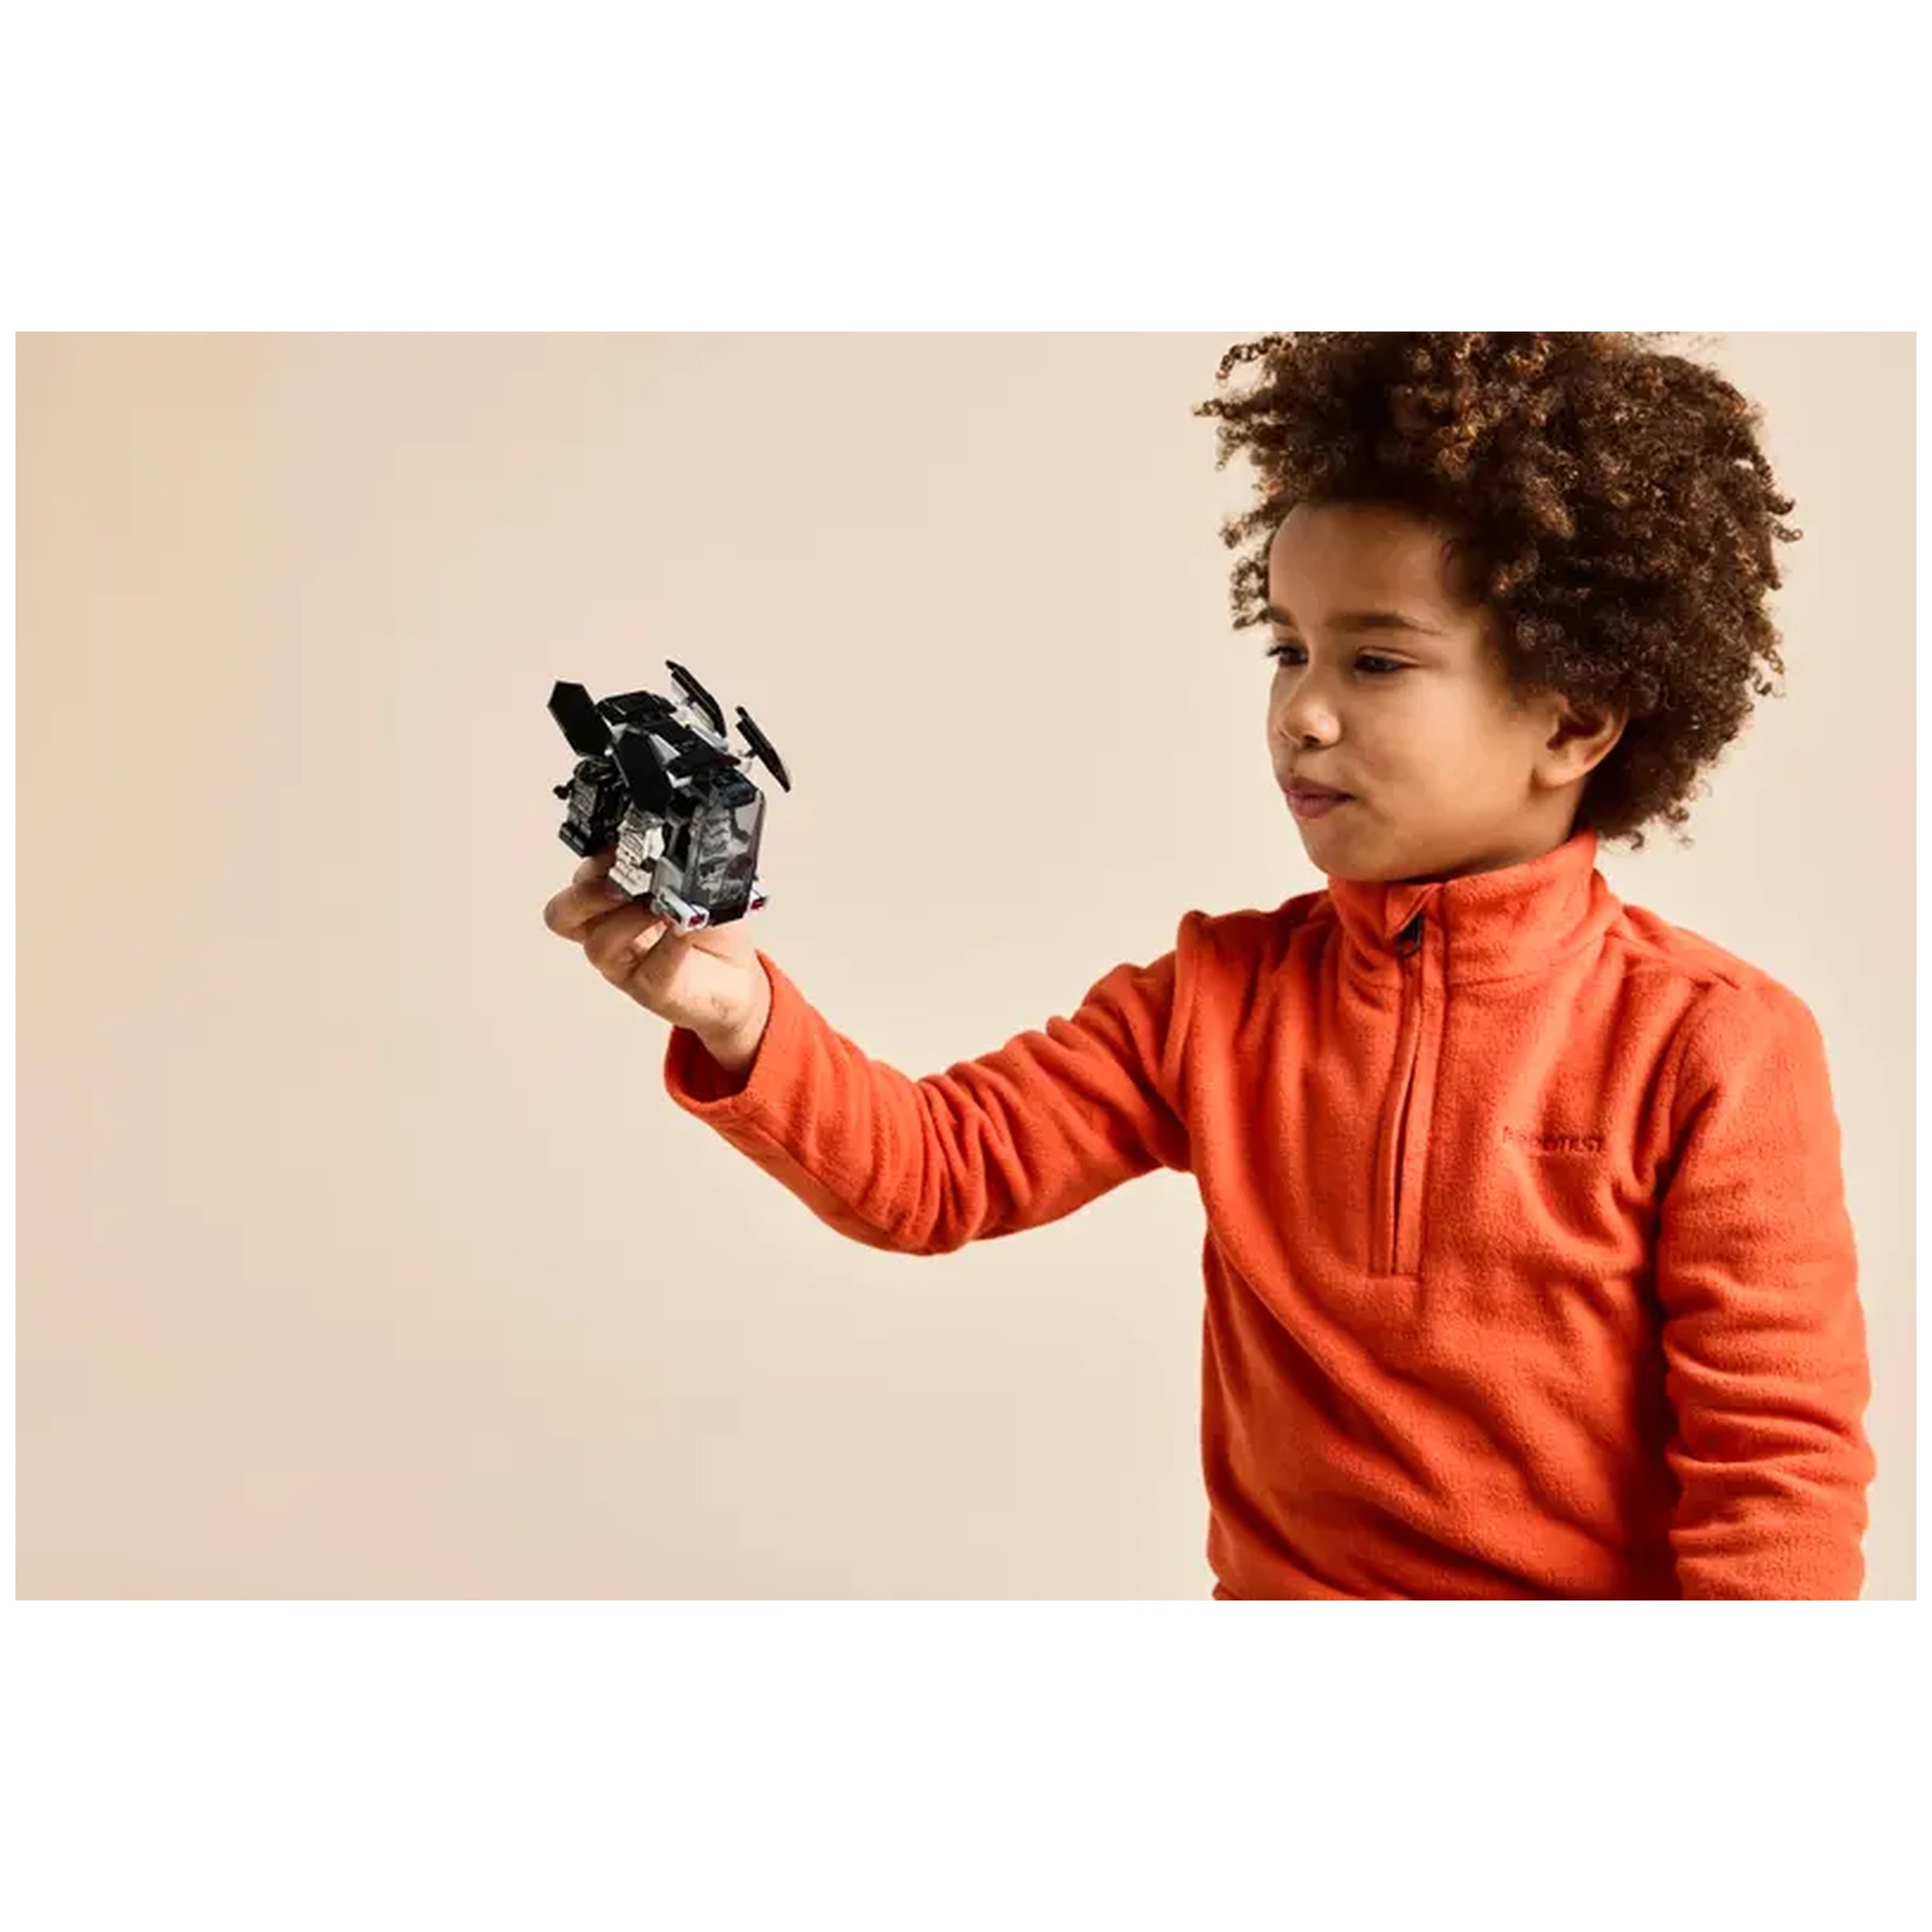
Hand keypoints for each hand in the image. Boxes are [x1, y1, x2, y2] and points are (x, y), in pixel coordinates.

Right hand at [542, 847, 770, 1060]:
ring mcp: (624, 963)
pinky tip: (686, 928)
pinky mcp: (650, 988)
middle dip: (589, 892)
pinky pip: (650, 969)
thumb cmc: (707, 930)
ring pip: (599, 943)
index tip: (624, 845)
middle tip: (626, 880)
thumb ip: (677, 867)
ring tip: (668, 906)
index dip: (595, 859)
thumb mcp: (694, 884)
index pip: (579, 877)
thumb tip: (674, 850)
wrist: (735, 976)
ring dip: (634, 917)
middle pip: (563, 913)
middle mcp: (607, 930)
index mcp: (609, 899)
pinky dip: (670, 945)